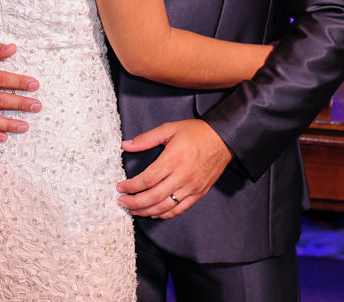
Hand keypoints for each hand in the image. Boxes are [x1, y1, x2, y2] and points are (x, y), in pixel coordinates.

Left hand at [117, 119, 231, 218]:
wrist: (223, 139)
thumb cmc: (196, 132)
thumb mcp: (169, 129)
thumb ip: (146, 138)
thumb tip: (126, 145)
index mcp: (173, 159)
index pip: (147, 179)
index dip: (131, 186)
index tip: (120, 187)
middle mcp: (182, 176)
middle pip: (153, 196)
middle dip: (135, 202)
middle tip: (122, 203)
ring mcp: (192, 187)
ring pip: (165, 206)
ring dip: (147, 211)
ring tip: (134, 210)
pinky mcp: (199, 193)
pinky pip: (180, 209)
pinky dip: (165, 214)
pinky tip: (154, 213)